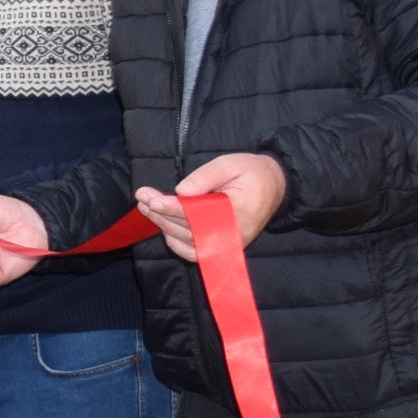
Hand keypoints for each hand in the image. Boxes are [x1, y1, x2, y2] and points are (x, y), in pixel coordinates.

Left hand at [136, 152, 286, 265]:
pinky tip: (163, 226)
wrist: (275, 186)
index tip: (152, 200)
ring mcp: (229, 244)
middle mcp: (234, 233)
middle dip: (161, 213)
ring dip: (163, 224)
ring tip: (145, 206)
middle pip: (189, 227)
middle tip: (141, 198)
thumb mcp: (230, 164)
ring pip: (188, 240)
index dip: (172, 207)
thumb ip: (206, 176)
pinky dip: (176, 243)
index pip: (199, 213)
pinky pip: (195, 252)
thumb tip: (181, 191)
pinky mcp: (225, 248)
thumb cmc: (251, 173)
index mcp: (238, 210)